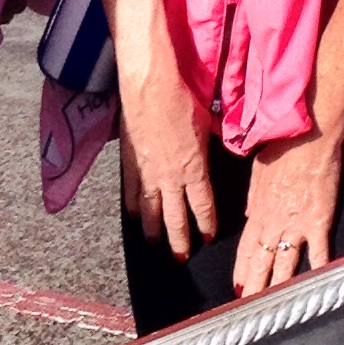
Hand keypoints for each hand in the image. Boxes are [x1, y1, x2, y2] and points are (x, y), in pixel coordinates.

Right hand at [117, 52, 216, 257]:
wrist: (149, 86)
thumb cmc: (182, 100)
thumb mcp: (206, 127)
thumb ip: (208, 150)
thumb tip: (213, 159)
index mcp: (194, 170)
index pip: (202, 206)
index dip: (205, 225)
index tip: (207, 239)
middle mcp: (171, 178)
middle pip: (175, 217)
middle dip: (179, 240)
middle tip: (181, 258)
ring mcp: (147, 172)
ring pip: (150, 210)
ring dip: (153, 230)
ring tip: (154, 244)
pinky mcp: (130, 162)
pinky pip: (131, 192)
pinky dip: (133, 206)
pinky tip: (133, 216)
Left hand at [231, 132, 343, 297]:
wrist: (309, 135)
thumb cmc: (283, 146)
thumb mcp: (257, 170)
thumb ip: (253, 198)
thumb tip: (249, 216)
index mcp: (258, 209)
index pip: (245, 247)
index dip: (241, 269)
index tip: (237, 287)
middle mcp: (274, 221)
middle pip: (262, 260)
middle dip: (255, 285)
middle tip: (250, 307)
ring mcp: (297, 223)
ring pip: (286, 262)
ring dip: (279, 285)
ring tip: (275, 306)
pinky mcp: (319, 220)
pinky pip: (319, 251)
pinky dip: (318, 269)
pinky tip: (317, 286)